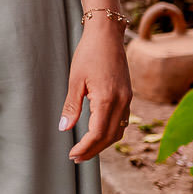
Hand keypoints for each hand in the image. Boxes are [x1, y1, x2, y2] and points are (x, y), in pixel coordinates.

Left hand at [59, 20, 131, 160]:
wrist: (107, 35)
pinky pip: (122, 121)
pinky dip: (111, 132)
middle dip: (93, 150)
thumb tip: (64, 128)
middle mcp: (122, 102)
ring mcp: (127, 99)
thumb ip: (71, 106)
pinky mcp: (128, 95)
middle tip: (76, 158)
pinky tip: (98, 133)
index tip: (72, 154)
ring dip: (103, 144)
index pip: (97, 133)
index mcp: (107, 99)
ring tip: (86, 150)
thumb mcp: (75, 80)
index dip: (85, 147)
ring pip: (118, 131)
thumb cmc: (89, 54)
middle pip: (109, 137)